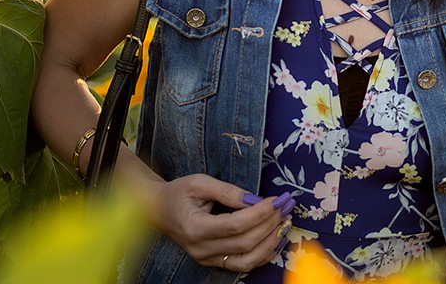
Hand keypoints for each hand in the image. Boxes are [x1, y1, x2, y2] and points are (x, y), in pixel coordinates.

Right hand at [145, 174, 294, 271]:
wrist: (159, 210)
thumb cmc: (178, 193)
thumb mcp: (199, 182)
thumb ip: (227, 191)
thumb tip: (254, 199)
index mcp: (194, 227)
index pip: (235, 225)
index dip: (259, 213)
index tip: (277, 198)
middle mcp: (201, 248)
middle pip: (244, 242)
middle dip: (270, 223)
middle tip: (286, 205)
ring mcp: (207, 259)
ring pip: (247, 259)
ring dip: (270, 242)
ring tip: (285, 222)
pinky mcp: (214, 262)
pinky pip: (243, 264)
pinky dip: (263, 253)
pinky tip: (276, 237)